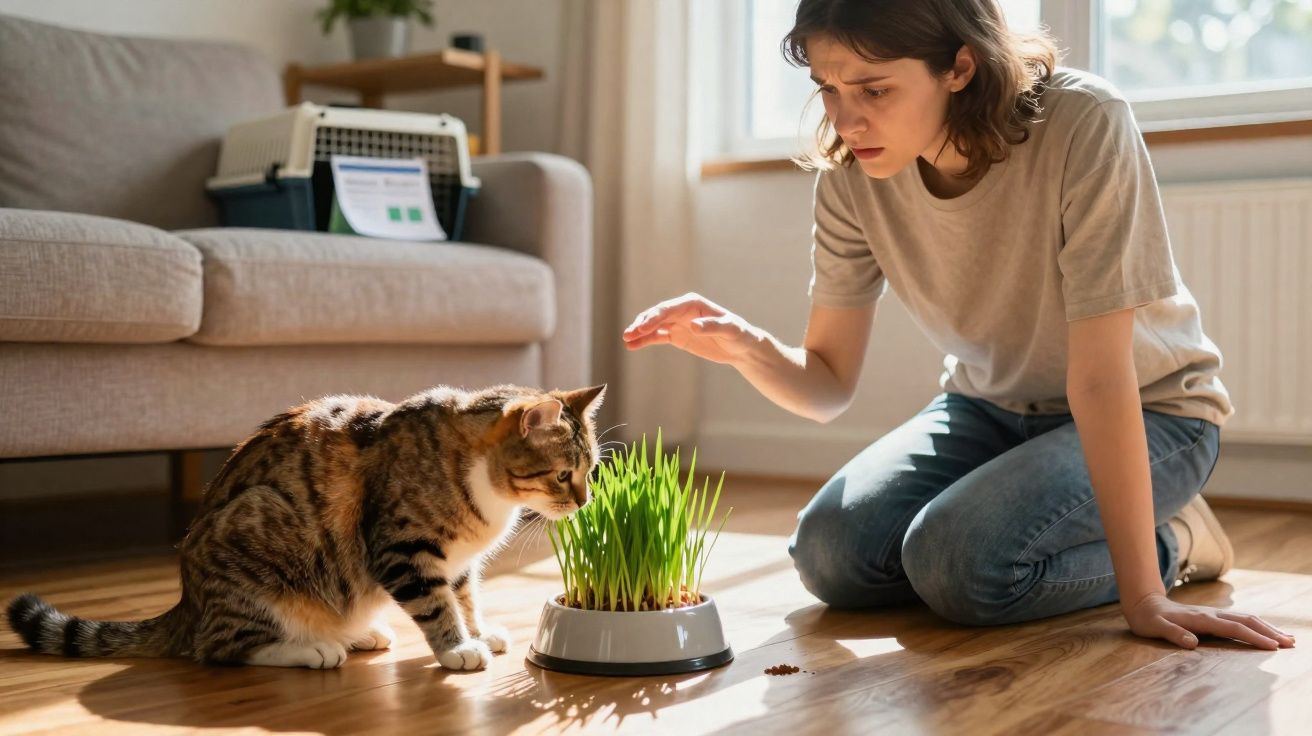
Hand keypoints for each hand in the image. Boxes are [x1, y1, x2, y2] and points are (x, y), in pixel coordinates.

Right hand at [622, 293, 763, 365]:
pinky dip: (644, 340)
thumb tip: (694, 326)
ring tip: (626, 340)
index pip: (669, 309)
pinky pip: (657, 337)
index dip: (654, 317)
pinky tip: (632, 346)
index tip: (642, 327)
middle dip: (642, 324)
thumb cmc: (739, 334)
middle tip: (629, 334)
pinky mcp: (677, 336)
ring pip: (654, 325)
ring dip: (639, 332)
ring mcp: (677, 323)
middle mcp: (682, 310)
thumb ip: (712, 326)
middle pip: (657, 315)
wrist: (741, 347)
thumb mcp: (729, 330)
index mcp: (692, 303)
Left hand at [1123, 592, 1296, 649]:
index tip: (1272, 646)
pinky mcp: (1213, 616)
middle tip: (1290, 643)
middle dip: (1269, 632)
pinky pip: (1239, 620)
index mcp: (1201, 619)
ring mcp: (1213, 614)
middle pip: (1246, 621)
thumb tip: (1191, 642)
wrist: (1143, 603)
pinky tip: (1265, 632)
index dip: (1252, 637)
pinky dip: (1256, 626)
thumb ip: (1173, 634)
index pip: (1232, 628)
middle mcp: (1211, 614)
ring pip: (1246, 618)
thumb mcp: (1155, 628)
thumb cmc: (1149, 619)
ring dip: (1267, 628)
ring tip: (1287, 638)